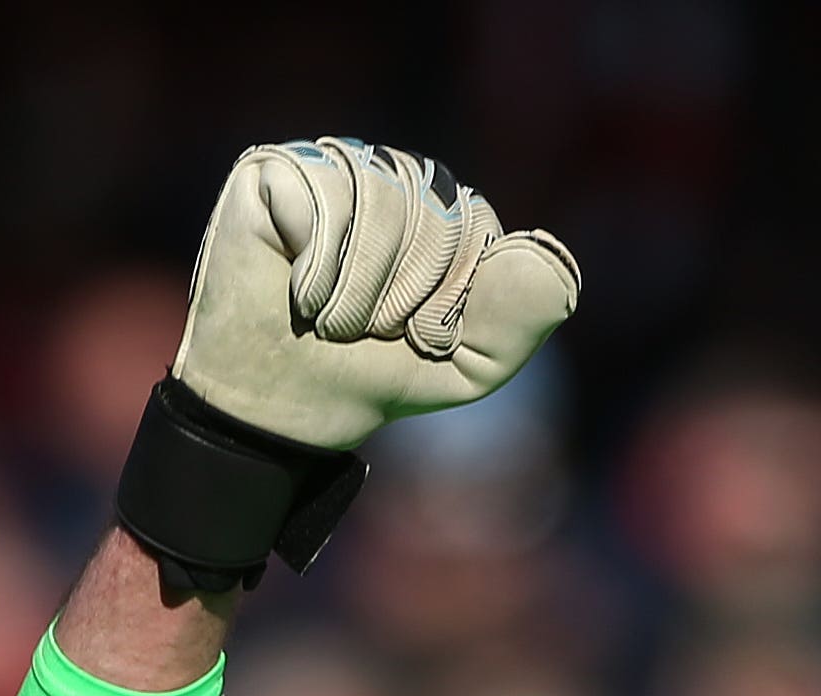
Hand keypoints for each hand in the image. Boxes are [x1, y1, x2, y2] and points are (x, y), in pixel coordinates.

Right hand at [171, 137, 580, 449]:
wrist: (291, 405)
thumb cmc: (380, 374)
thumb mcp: (474, 363)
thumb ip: (523, 316)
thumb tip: (546, 253)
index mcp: (444, 209)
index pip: (477, 224)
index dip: (451, 293)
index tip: (418, 334)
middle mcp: (390, 174)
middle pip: (434, 209)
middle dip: (407, 290)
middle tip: (369, 327)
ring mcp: (331, 166)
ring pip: (381, 201)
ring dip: (361, 286)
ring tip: (332, 316)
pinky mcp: (274, 171)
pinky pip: (322, 199)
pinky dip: (318, 266)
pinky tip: (298, 289)